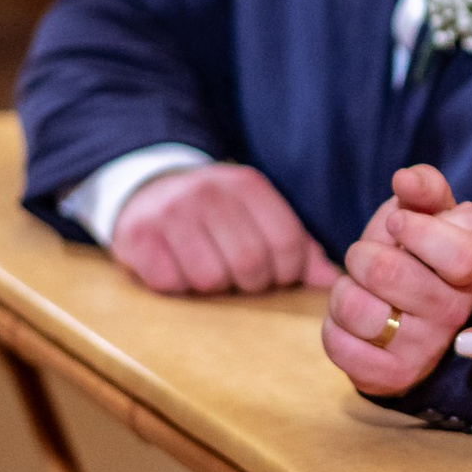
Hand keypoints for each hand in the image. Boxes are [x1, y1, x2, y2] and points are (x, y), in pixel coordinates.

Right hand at [111, 163, 337, 294]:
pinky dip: (178, 285)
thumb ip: (298, 248)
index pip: (287, 243)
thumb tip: (334, 284)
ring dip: (213, 287)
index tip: (278, 276)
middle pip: (251, 264)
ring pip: (210, 279)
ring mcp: (171, 212)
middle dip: (252, 284)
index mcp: (247, 185)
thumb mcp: (258, 216)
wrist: (147, 187)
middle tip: (241, 278)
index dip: (288, 272)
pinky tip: (177, 267)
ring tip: (208, 269)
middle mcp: (209, 192)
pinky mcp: (137, 235)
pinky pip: (171, 283)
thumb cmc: (217, 214)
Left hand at [323, 165, 471, 397]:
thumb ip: (423, 189)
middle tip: (368, 260)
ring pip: (356, 308)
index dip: (418, 231)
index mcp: (471, 272)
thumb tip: (405, 177)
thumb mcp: (424, 218)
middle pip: (387, 272)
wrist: (404, 322)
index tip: (397, 224)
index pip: (460, 254)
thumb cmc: (414, 258)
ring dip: (344, 292)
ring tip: (360, 292)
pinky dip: (334, 328)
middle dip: (361, 255)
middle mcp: (454, 314)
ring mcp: (424, 350)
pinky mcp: (392, 377)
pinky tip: (354, 326)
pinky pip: (339, 345)